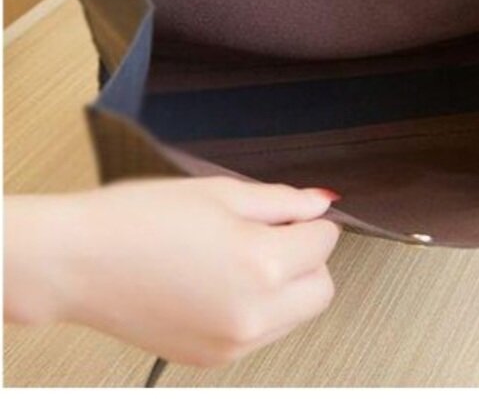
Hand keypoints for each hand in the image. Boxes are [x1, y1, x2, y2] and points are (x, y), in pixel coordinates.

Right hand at [4, 178, 340, 366]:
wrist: (79, 262)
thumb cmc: (139, 221)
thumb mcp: (222, 193)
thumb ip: (282, 201)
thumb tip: (320, 204)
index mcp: (261, 265)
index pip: (325, 243)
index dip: (312, 221)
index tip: (296, 214)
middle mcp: (253, 314)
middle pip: (321, 289)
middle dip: (309, 258)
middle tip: (275, 233)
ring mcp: (233, 343)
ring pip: (296, 315)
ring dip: (287, 286)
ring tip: (241, 255)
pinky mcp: (212, 359)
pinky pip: (262, 334)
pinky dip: (259, 308)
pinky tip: (223, 280)